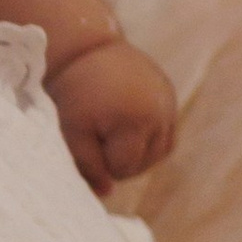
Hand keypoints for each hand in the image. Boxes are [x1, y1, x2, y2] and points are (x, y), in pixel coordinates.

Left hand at [50, 36, 177, 190]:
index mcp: (136, 122)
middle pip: (144, 164)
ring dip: (136, 151)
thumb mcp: (71, 132)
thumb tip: (108, 193)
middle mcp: (161, 114)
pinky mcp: (170, 95)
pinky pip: (165, 133)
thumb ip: (87, 166)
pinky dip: (147, 137)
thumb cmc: (72, 93)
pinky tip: (124, 126)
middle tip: (95, 134)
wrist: (84, 48)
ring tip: (110, 132)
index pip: (125, 169)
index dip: (102, 162)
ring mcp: (169, 103)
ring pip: (158, 152)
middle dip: (119, 159)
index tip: (86, 139)